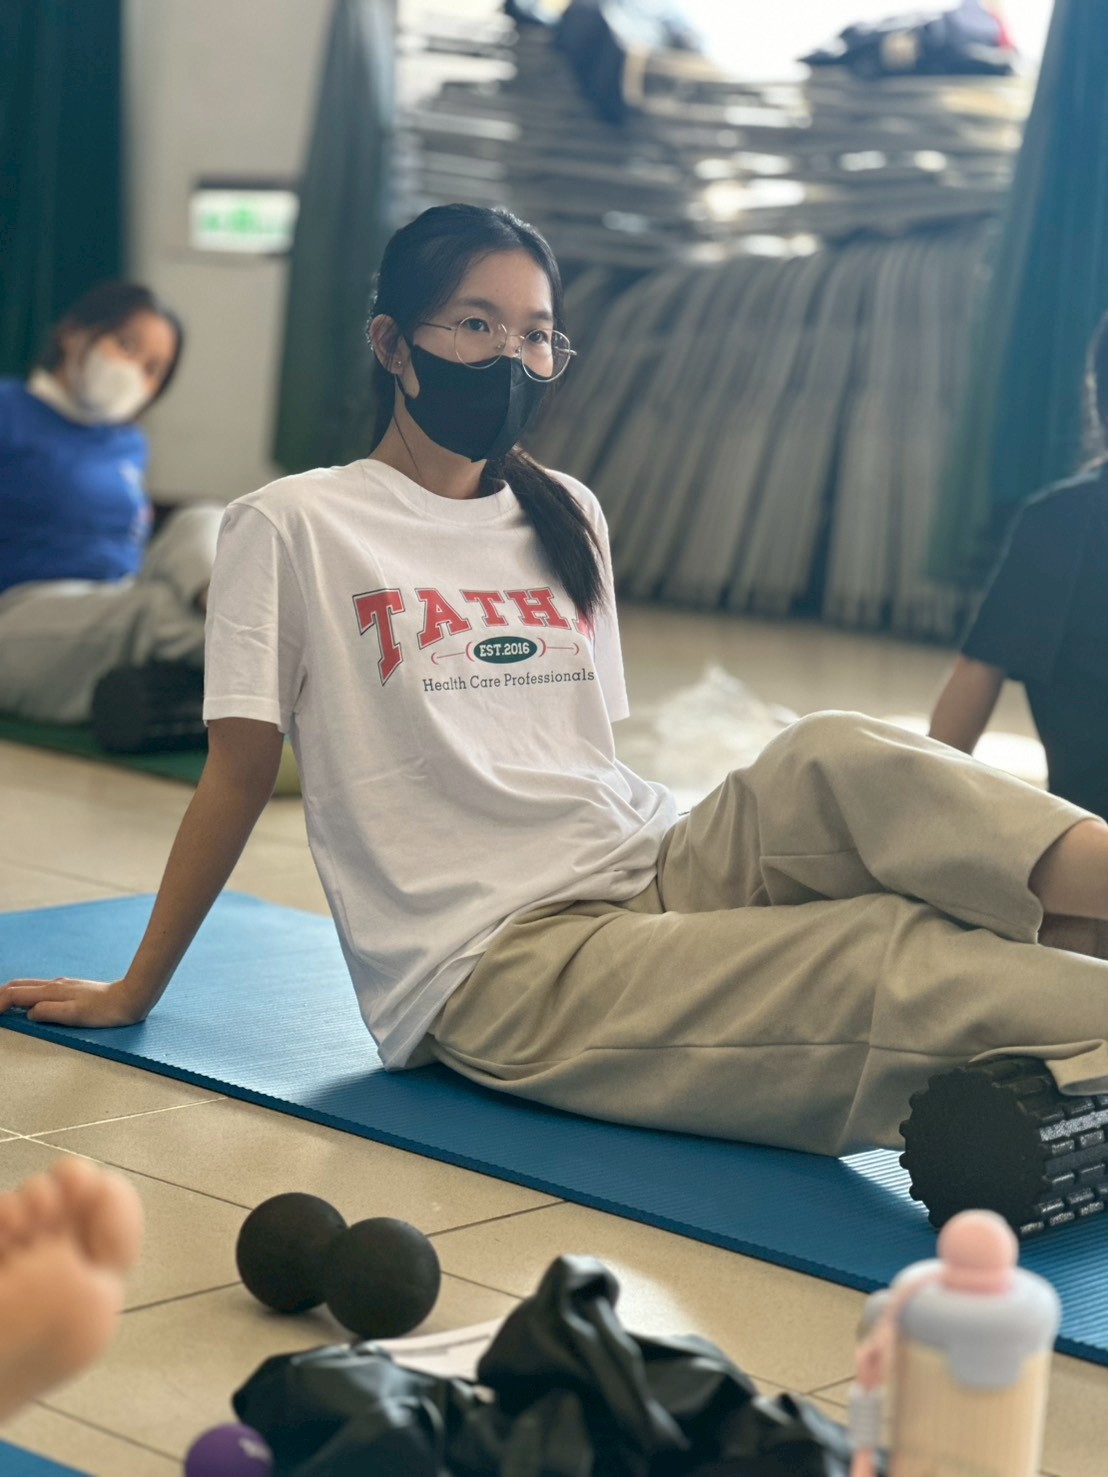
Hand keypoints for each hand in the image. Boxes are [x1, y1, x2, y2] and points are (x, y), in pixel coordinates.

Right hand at [0, 977, 148, 1028]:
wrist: (130, 998)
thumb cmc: (105, 1011)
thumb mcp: (75, 1015)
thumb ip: (49, 1013)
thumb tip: (29, 1014)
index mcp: (52, 992)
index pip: (16, 994)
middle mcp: (55, 985)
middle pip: (19, 985)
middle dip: (0, 995)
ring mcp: (63, 985)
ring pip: (29, 985)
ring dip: (11, 993)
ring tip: (2, 1004)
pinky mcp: (71, 989)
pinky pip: (40, 988)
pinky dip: (26, 993)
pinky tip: (28, 1001)